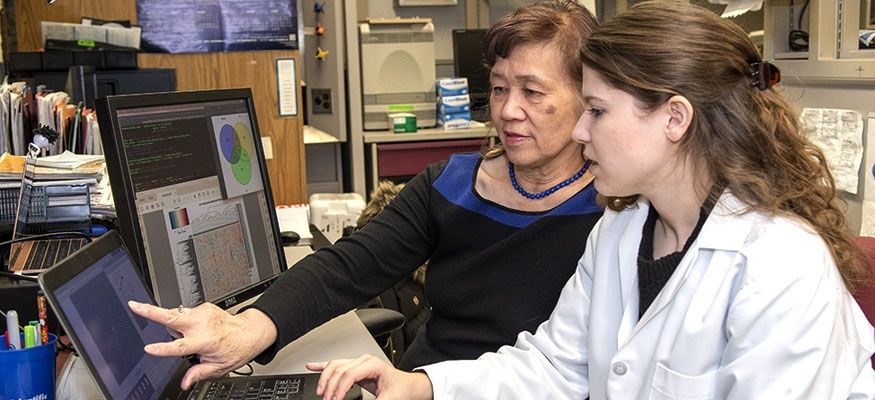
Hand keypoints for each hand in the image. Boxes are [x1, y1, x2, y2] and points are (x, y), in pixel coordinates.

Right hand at [128, 301, 276, 389]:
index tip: (149, 348)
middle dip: (151, 311)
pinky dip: (185, 321)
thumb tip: (185, 383)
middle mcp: (202, 324)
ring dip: (172, 322)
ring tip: (184, 334)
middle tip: (134, 305)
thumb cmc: (236, 348)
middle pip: (171, 316)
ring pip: (177, 315)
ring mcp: (203, 313)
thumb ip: (198, 373)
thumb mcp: (219, 367)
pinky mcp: (204, 306)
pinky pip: (186, 314)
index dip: (163, 348)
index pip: (180, 346)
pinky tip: (195, 328)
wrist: (251, 331)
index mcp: (204, 341)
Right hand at [307, 354, 432, 399]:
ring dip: (325, 378)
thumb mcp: (390, 399)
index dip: (339, 389)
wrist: (409, 386)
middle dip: (330, 386)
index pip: (349, 374)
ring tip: (320, 392)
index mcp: (373, 365)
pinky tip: (312, 366)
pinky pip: (336, 364)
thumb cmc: (402, 389)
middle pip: (340, 369)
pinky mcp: (356, 367)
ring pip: (335, 365)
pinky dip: (322, 366)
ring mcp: (359, 362)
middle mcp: (364, 361)